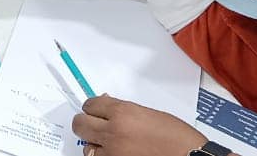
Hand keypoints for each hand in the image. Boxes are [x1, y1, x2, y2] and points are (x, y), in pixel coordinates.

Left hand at [71, 95, 208, 155]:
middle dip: (85, 122)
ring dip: (94, 143)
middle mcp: (114, 131)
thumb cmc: (177, 137)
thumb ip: (125, 110)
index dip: (92, 107)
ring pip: (86, 146)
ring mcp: (113, 152)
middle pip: (80, 124)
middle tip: (90, 123)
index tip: (93, 109)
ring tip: (105, 142)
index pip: (90, 105)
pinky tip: (111, 153)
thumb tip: (108, 107)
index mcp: (123, 112)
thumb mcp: (150, 114)